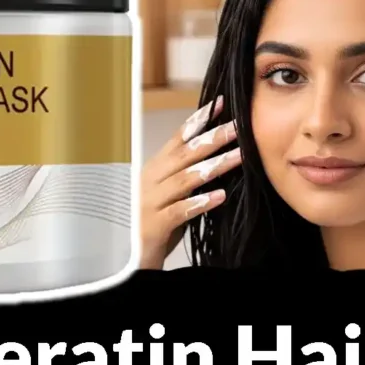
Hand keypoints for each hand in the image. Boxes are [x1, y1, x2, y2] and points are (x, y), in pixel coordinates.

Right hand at [139, 96, 240, 268]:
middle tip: (239, 126)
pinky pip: (179, 212)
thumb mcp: (168, 197)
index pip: (177, 140)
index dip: (197, 122)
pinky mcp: (153, 227)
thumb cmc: (151, 226)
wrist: (126, 260)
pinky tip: (219, 197)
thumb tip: (217, 160)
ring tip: (239, 157)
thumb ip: (186, 179)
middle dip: (213, 138)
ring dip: (214, 167)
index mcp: (154, 171)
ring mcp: (149, 203)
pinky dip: (199, 203)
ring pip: (185, 180)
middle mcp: (149, 182)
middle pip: (184, 155)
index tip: (218, 104)